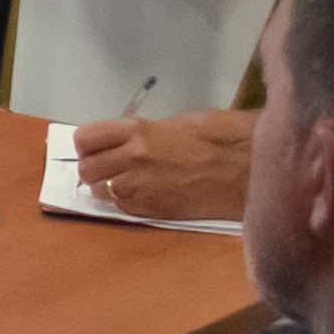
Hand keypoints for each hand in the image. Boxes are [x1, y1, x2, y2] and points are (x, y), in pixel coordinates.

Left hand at [69, 107, 252, 221]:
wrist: (248, 168)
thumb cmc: (220, 138)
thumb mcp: (176, 123)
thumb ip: (144, 132)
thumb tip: (124, 141)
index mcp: (137, 131)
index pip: (85, 139)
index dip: (86, 144)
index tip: (92, 147)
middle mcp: (132, 160)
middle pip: (87, 168)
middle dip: (93, 167)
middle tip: (107, 166)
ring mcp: (142, 188)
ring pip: (101, 191)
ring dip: (107, 187)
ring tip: (124, 181)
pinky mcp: (154, 210)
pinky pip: (122, 208)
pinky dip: (124, 202)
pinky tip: (141, 194)